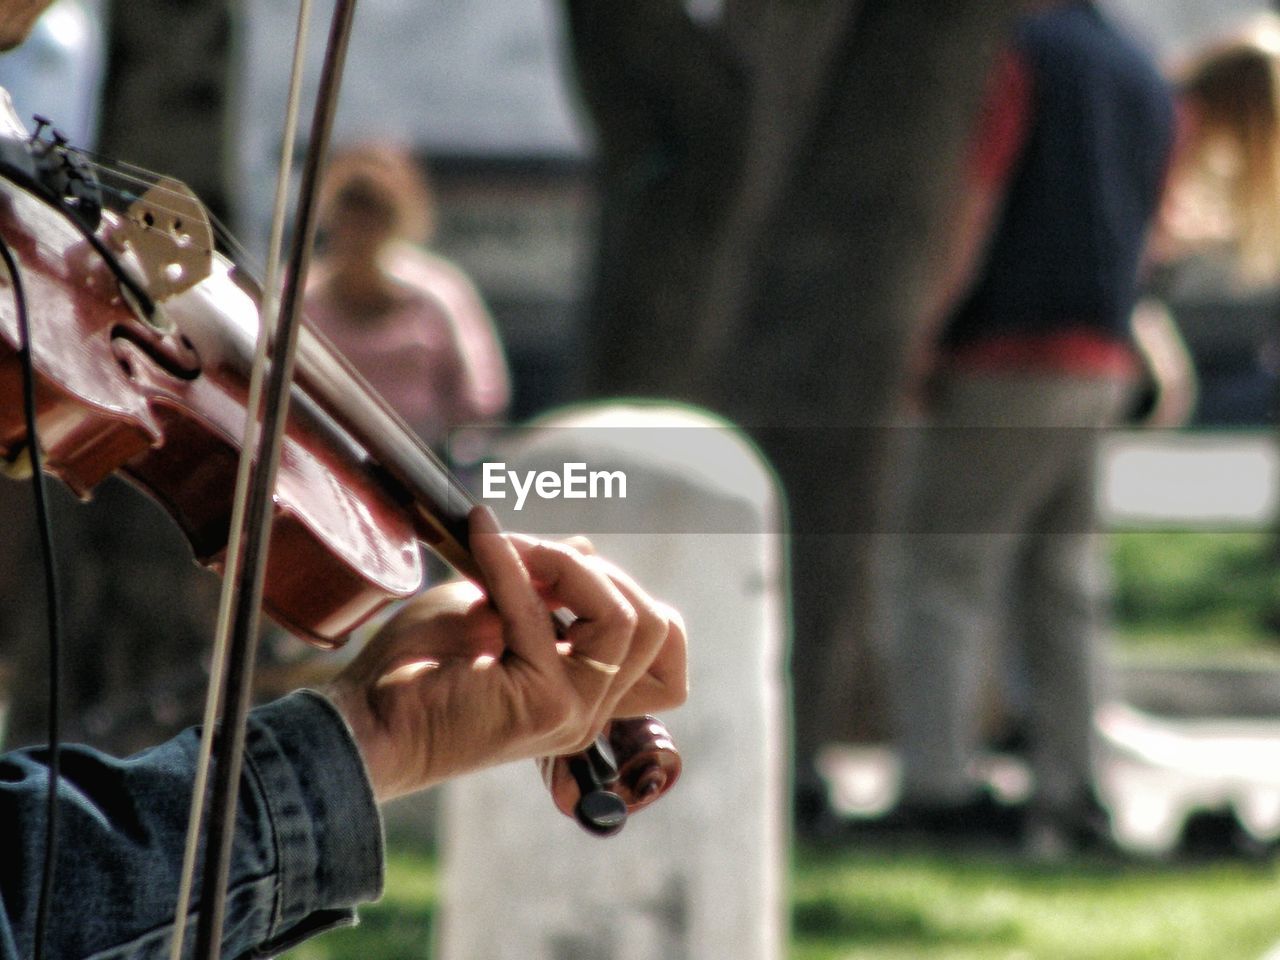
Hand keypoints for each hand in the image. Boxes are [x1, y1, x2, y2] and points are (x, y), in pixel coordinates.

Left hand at [326, 508, 686, 801]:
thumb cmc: (415, 670)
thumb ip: (545, 587)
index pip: (666, 655)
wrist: (363, 723)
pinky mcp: (542, 705)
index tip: (567, 576)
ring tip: (511, 550)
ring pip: (624, 620)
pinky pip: (543, 616)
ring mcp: (572, 714)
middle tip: (534, 555)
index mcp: (583, 697)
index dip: (638, 598)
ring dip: (566, 567)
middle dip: (603, 573)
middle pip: (656, 629)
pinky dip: (509, 566)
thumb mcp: (494, 611)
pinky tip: (480, 539)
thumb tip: (587, 549)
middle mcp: (587, 712)